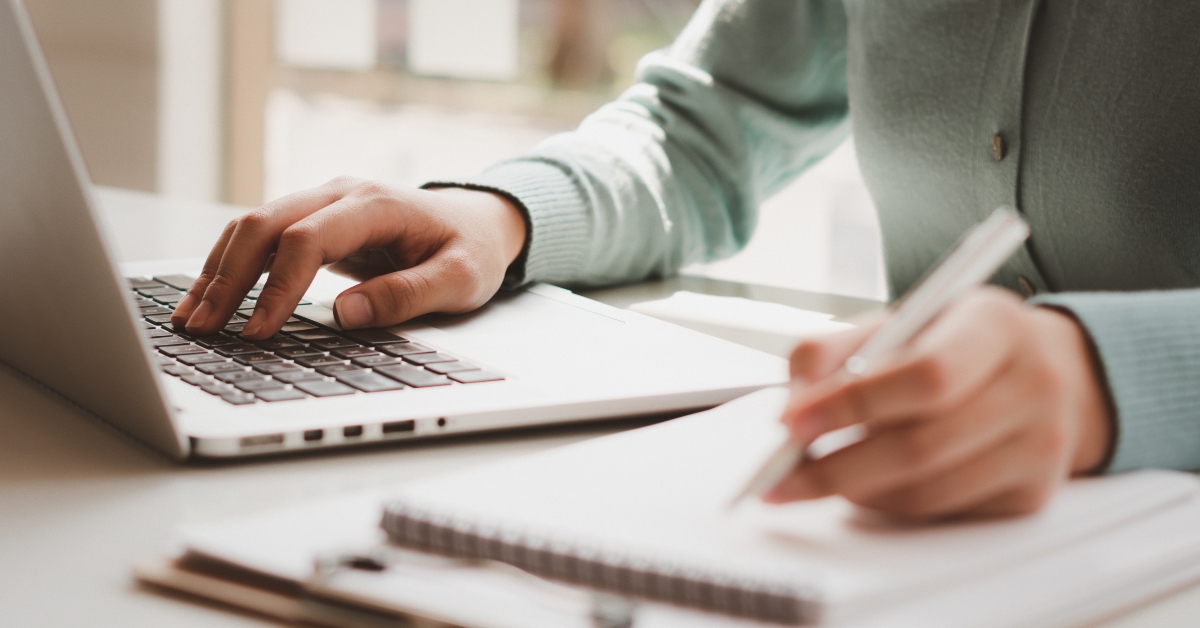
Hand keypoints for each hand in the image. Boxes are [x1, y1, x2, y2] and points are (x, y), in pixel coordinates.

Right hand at [170, 178, 526, 338]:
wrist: (479, 220)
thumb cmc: (471, 250)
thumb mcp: (460, 279)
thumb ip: (407, 294)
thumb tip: (347, 313)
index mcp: (376, 205)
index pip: (308, 239)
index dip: (277, 286)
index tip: (258, 331)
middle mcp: (341, 194)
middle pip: (265, 224)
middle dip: (228, 277)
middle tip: (202, 328)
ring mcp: (324, 203)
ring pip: (252, 226)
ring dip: (218, 271)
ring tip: (190, 319)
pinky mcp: (314, 220)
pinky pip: (261, 238)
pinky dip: (231, 266)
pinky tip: (210, 298)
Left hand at [765, 287, 1112, 519]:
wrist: (1039, 369)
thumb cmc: (951, 343)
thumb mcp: (896, 322)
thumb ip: (832, 351)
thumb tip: (791, 406)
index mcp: (995, 325)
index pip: (925, 375)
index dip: (851, 404)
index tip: (790, 423)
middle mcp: (1033, 384)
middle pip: (921, 446)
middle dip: (834, 467)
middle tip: (778, 477)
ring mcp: (1041, 446)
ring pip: (926, 492)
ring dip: (856, 490)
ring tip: (816, 476)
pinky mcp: (1032, 495)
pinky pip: (941, 514)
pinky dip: (888, 504)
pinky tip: (868, 483)